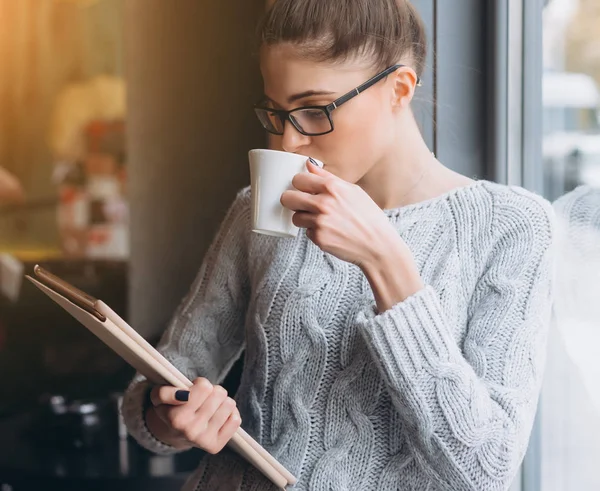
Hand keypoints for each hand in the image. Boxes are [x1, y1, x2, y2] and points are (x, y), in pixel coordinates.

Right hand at [149, 378, 240, 453]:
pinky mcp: (215, 445)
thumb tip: (184, 394)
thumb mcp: (158, 396)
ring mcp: (204, 440)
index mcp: (177, 418)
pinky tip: (217, 415)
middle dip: (211, 392)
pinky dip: (229, 414)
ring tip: (209, 407)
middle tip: (202, 399)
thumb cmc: (170, 408)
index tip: (193, 390)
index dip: (200, 384)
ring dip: (220, 402)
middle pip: (219, 393)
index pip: (204, 387)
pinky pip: (235, 420)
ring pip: (229, 404)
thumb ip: (165, 392)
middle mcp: (191, 431)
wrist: (172, 433)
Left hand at [280, 160, 407, 268]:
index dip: (299, 184)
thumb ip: (328, 178)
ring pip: (295, 217)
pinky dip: (315, 232)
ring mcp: (320, 222)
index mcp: (332, 188)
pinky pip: (306, 232)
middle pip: (287, 198)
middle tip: (300, 204)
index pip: (298, 179)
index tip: (303, 189)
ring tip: (320, 220)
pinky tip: (329, 232)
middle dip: (292, 201)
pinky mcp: (318, 238)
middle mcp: (324, 203)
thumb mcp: (353, 191)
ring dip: (304, 218)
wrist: (377, 244)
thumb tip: (309, 165)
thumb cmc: (368, 217)